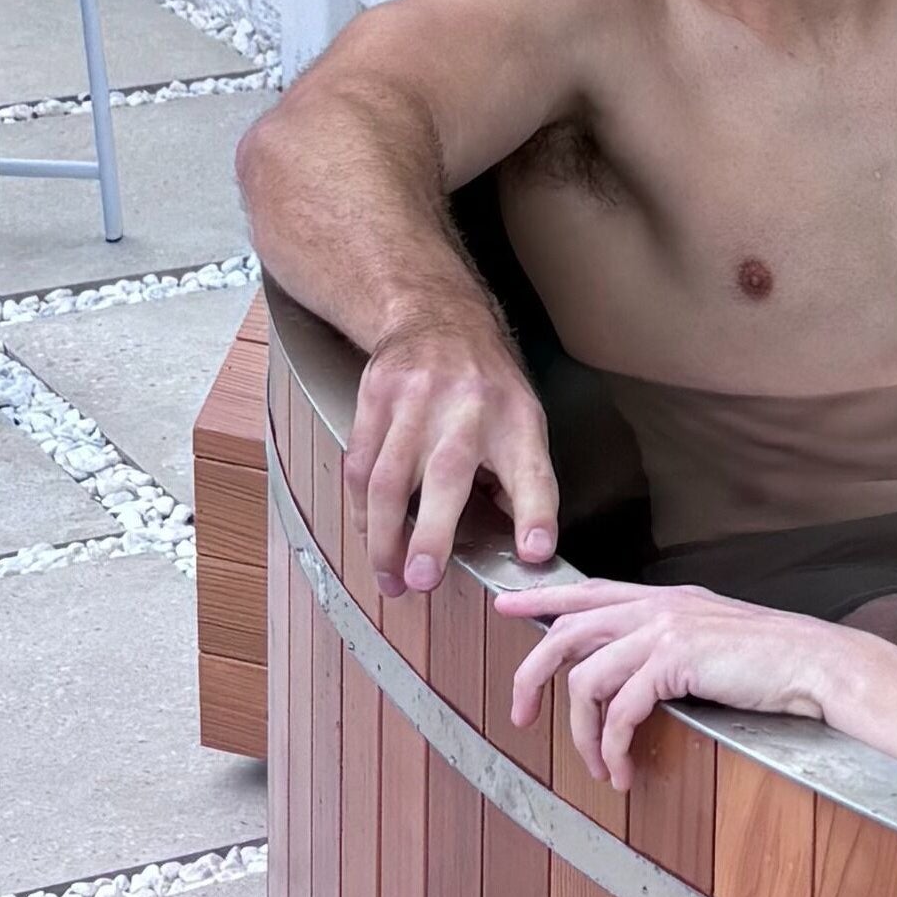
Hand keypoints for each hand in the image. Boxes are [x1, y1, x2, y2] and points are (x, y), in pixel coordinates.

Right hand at [344, 313, 558, 596]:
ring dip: (384, 535)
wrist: (437, 316)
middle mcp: (468, 405)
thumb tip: (524, 547)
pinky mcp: (375, 395)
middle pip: (447, 473)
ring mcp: (415, 398)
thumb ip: (522, 480)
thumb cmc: (486, 384)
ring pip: (390, 476)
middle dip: (433, 532)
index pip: (532, 468)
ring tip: (390, 577)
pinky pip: (360, 463)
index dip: (535, 512)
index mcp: (515, 417)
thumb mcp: (523, 420)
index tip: (535, 550)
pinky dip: (362, 507)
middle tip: (422, 579)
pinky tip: (370, 533)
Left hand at [496, 579, 893, 787]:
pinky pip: (620, 709)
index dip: (542, 598)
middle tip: (520, 716)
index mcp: (664, 598)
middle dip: (531, 674)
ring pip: (585, 678)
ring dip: (582, 733)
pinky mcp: (674, 660)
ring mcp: (664, 629)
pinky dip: (613, 747)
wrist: (814, 661)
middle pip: (566, 631)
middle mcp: (657, 606)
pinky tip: (622, 769)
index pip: (588, 591)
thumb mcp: (714, 635)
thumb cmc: (773, 659)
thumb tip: (639, 669)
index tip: (505, 604)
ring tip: (598, 766)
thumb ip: (673, 640)